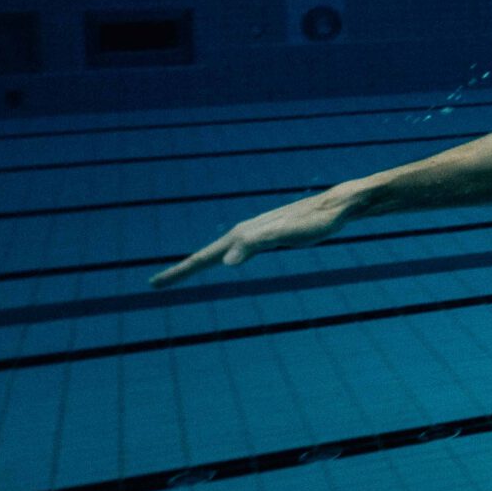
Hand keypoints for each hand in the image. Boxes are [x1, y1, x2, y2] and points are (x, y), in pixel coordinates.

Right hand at [150, 191, 350, 287]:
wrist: (338, 206)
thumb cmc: (316, 222)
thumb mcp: (288, 235)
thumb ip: (257, 245)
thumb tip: (226, 262)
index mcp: (243, 235)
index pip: (204, 258)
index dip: (179, 272)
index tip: (153, 285)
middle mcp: (245, 232)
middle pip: (206, 255)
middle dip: (181, 270)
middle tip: (155, 284)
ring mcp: (256, 233)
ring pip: (221, 252)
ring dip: (199, 263)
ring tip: (181, 274)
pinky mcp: (269, 236)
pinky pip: (238, 250)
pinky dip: (224, 258)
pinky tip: (227, 261)